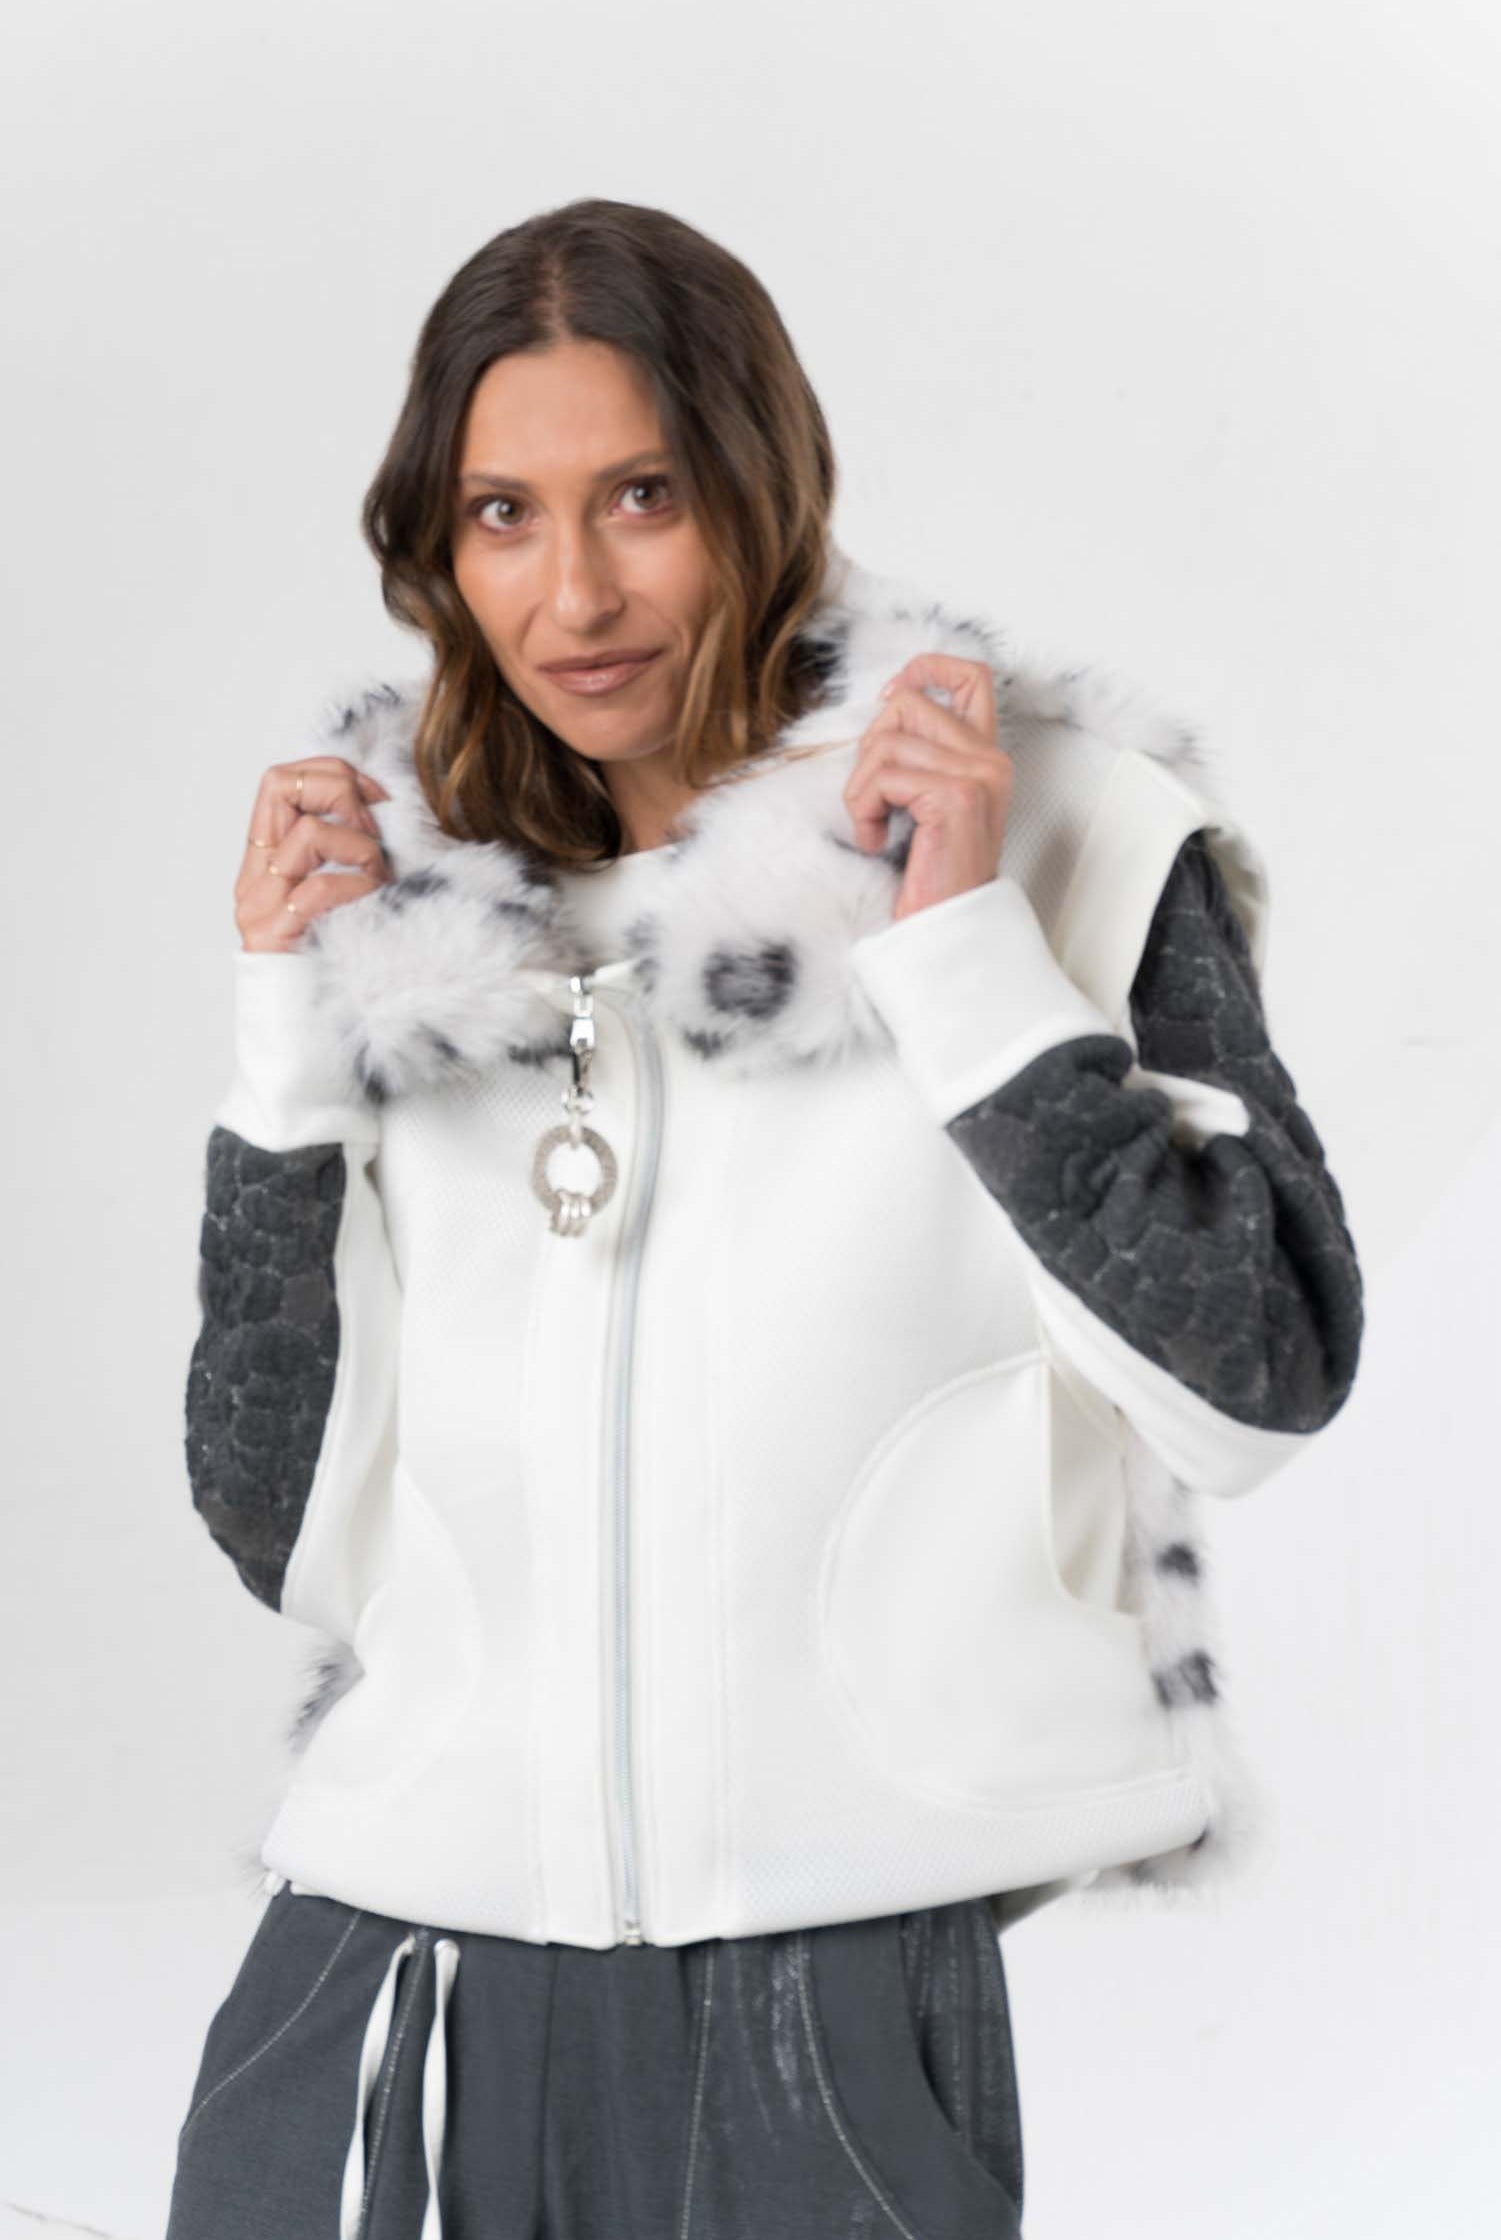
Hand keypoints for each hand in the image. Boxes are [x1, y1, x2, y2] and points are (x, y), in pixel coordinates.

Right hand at [235, 757, 392, 953]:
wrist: (304, 1036)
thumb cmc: (334, 964)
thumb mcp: (340, 894)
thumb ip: (343, 853)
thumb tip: (379, 807)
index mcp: (264, 860)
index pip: (279, 780)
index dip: (331, 774)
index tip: (376, 798)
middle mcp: (253, 877)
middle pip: (281, 786)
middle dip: (340, 793)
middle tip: (373, 832)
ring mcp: (259, 905)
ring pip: (308, 834)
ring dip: (360, 850)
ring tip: (377, 881)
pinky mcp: (274, 936)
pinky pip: (318, 889)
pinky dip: (355, 888)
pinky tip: (370, 903)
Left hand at [844, 652, 1012, 921]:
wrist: (947, 929)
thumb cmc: (931, 873)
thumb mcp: (927, 801)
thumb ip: (921, 753)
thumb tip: (888, 701)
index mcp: (988, 756)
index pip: (971, 675)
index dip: (926, 669)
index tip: (891, 697)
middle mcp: (991, 760)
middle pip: (908, 702)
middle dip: (870, 746)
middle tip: (873, 795)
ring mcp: (978, 776)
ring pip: (887, 740)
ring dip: (861, 787)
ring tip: (872, 825)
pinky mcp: (956, 797)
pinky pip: (883, 776)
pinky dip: (862, 809)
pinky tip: (874, 840)